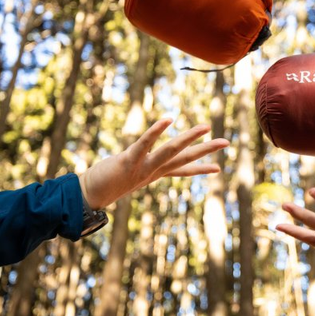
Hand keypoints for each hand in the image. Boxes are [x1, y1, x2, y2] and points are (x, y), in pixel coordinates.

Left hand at [78, 118, 228, 208]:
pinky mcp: (128, 161)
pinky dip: (156, 131)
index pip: (182, 170)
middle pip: (184, 158)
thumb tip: (137, 160)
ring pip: (171, 151)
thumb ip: (134, 166)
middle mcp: (153, 171)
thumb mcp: (126, 174)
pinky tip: (169, 120)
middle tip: (227, 142)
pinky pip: (145, 144)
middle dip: (206, 150)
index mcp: (154, 173)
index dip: (201, 168)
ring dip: (190, 138)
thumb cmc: (105, 183)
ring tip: (206, 127)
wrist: (87, 196)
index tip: (219, 168)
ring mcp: (143, 167)